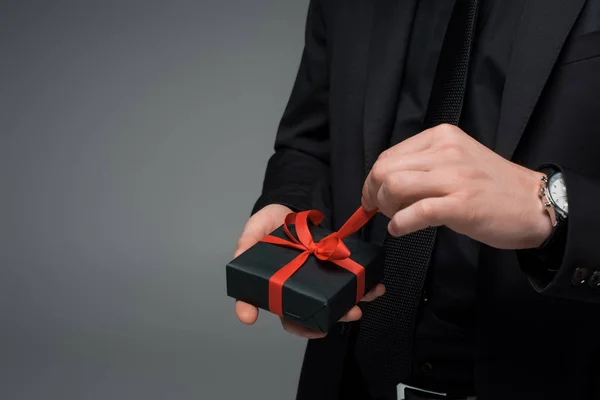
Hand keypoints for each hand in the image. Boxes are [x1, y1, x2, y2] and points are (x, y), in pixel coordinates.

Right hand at [234, 204, 385, 338]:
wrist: (289, 206)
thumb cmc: (267, 225)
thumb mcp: (252, 234)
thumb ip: (245, 249)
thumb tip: (240, 282)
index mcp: (280, 289)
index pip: (288, 316)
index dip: (301, 327)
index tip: (317, 330)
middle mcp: (302, 288)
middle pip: (318, 313)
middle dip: (336, 317)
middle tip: (350, 313)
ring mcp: (320, 278)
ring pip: (337, 301)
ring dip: (354, 304)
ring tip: (365, 301)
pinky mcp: (335, 265)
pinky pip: (350, 280)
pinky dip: (365, 285)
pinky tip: (375, 285)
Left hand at [362, 124, 552, 249]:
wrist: (533, 203)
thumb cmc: (490, 186)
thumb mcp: (455, 161)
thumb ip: (422, 166)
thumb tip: (384, 184)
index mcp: (441, 137)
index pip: (389, 156)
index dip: (373, 180)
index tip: (373, 196)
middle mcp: (446, 151)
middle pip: (385, 170)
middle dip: (373, 194)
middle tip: (380, 210)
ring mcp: (455, 177)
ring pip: (395, 186)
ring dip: (386, 207)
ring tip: (396, 218)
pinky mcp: (462, 204)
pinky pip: (416, 212)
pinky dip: (400, 223)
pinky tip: (400, 229)